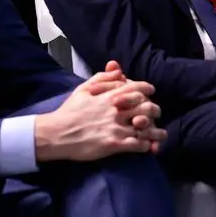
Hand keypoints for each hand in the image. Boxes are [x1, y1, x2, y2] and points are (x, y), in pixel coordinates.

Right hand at [34, 62, 163, 161]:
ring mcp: (116, 128)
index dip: (147, 89)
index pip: (137, 88)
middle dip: (154, 110)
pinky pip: (138, 144)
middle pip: (147, 107)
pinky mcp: (113, 145)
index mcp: (110, 96)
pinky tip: (147, 146)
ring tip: (160, 134)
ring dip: (155, 131)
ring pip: (146, 127)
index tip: (150, 92)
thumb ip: (103, 78)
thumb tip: (119, 70)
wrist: (55, 134)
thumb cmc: (69, 112)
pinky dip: (146, 145)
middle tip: (154, 114)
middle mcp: (116, 111)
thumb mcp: (83, 89)